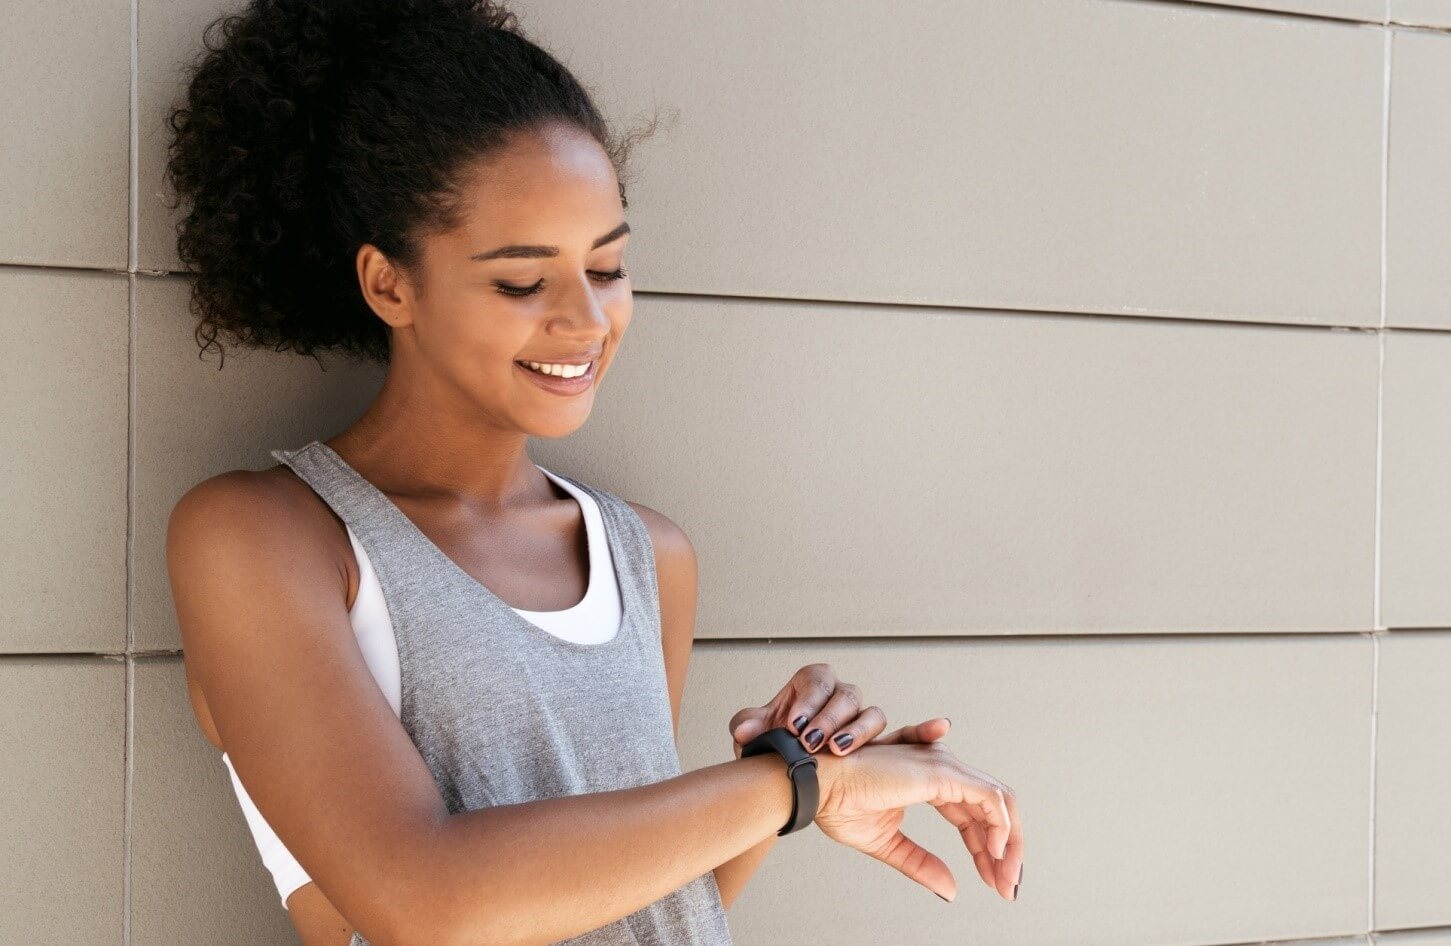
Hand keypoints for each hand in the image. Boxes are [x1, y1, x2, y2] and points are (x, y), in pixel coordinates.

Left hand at [727, 662, 951, 759]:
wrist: (786, 773)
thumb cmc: (773, 745)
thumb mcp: (756, 735)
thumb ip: (749, 727)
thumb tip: (744, 728)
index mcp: (812, 684)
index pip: (816, 680)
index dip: (808, 701)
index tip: (794, 724)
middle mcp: (839, 696)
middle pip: (846, 697)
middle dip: (831, 719)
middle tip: (812, 741)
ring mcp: (859, 719)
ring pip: (870, 716)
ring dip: (857, 735)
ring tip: (838, 751)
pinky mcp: (878, 744)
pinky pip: (905, 733)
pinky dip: (922, 731)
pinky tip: (941, 728)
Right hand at [811, 742, 1022, 903]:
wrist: (817, 786)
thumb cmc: (839, 804)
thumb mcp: (889, 844)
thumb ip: (922, 863)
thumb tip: (951, 890)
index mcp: (930, 780)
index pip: (975, 815)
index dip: (987, 850)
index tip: (994, 882)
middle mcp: (942, 767)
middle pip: (994, 807)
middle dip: (1007, 850)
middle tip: (1007, 886)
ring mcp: (943, 766)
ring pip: (1000, 801)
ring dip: (1010, 842)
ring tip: (1005, 878)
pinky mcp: (941, 772)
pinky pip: (989, 799)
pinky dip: (1000, 827)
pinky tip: (993, 855)